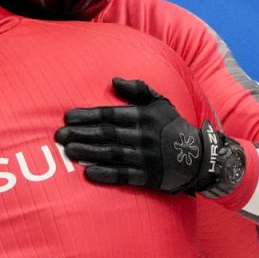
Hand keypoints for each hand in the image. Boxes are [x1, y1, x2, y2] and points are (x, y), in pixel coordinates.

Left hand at [54, 77, 244, 196]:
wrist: (198, 157)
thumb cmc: (173, 127)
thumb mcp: (161, 102)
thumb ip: (138, 89)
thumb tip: (114, 80)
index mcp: (143, 117)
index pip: (110, 115)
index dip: (88, 116)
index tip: (68, 117)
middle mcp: (143, 136)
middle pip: (106, 134)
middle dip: (81, 134)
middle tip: (59, 136)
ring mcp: (145, 157)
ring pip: (111, 154)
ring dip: (87, 152)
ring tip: (68, 151)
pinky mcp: (147, 176)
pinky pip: (123, 175)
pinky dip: (106, 174)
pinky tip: (88, 172)